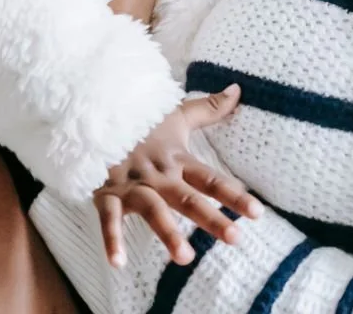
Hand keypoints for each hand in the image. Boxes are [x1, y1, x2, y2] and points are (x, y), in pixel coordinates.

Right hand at [94, 85, 261, 267]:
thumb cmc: (140, 123)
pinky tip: (117, 263)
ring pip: (152, 210)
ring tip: (185, 258)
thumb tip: (238, 89)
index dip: (234, 195)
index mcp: (176, 160)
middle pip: (188, 199)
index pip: (210, 179)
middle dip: (211, 218)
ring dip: (167, 233)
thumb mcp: (175, 115)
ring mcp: (132, 186)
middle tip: (235, 238)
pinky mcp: (106, 194)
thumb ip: (208, 109)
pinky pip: (108, 218)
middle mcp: (158, 176)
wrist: (95, 116)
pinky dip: (111, 240)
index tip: (258, 213)